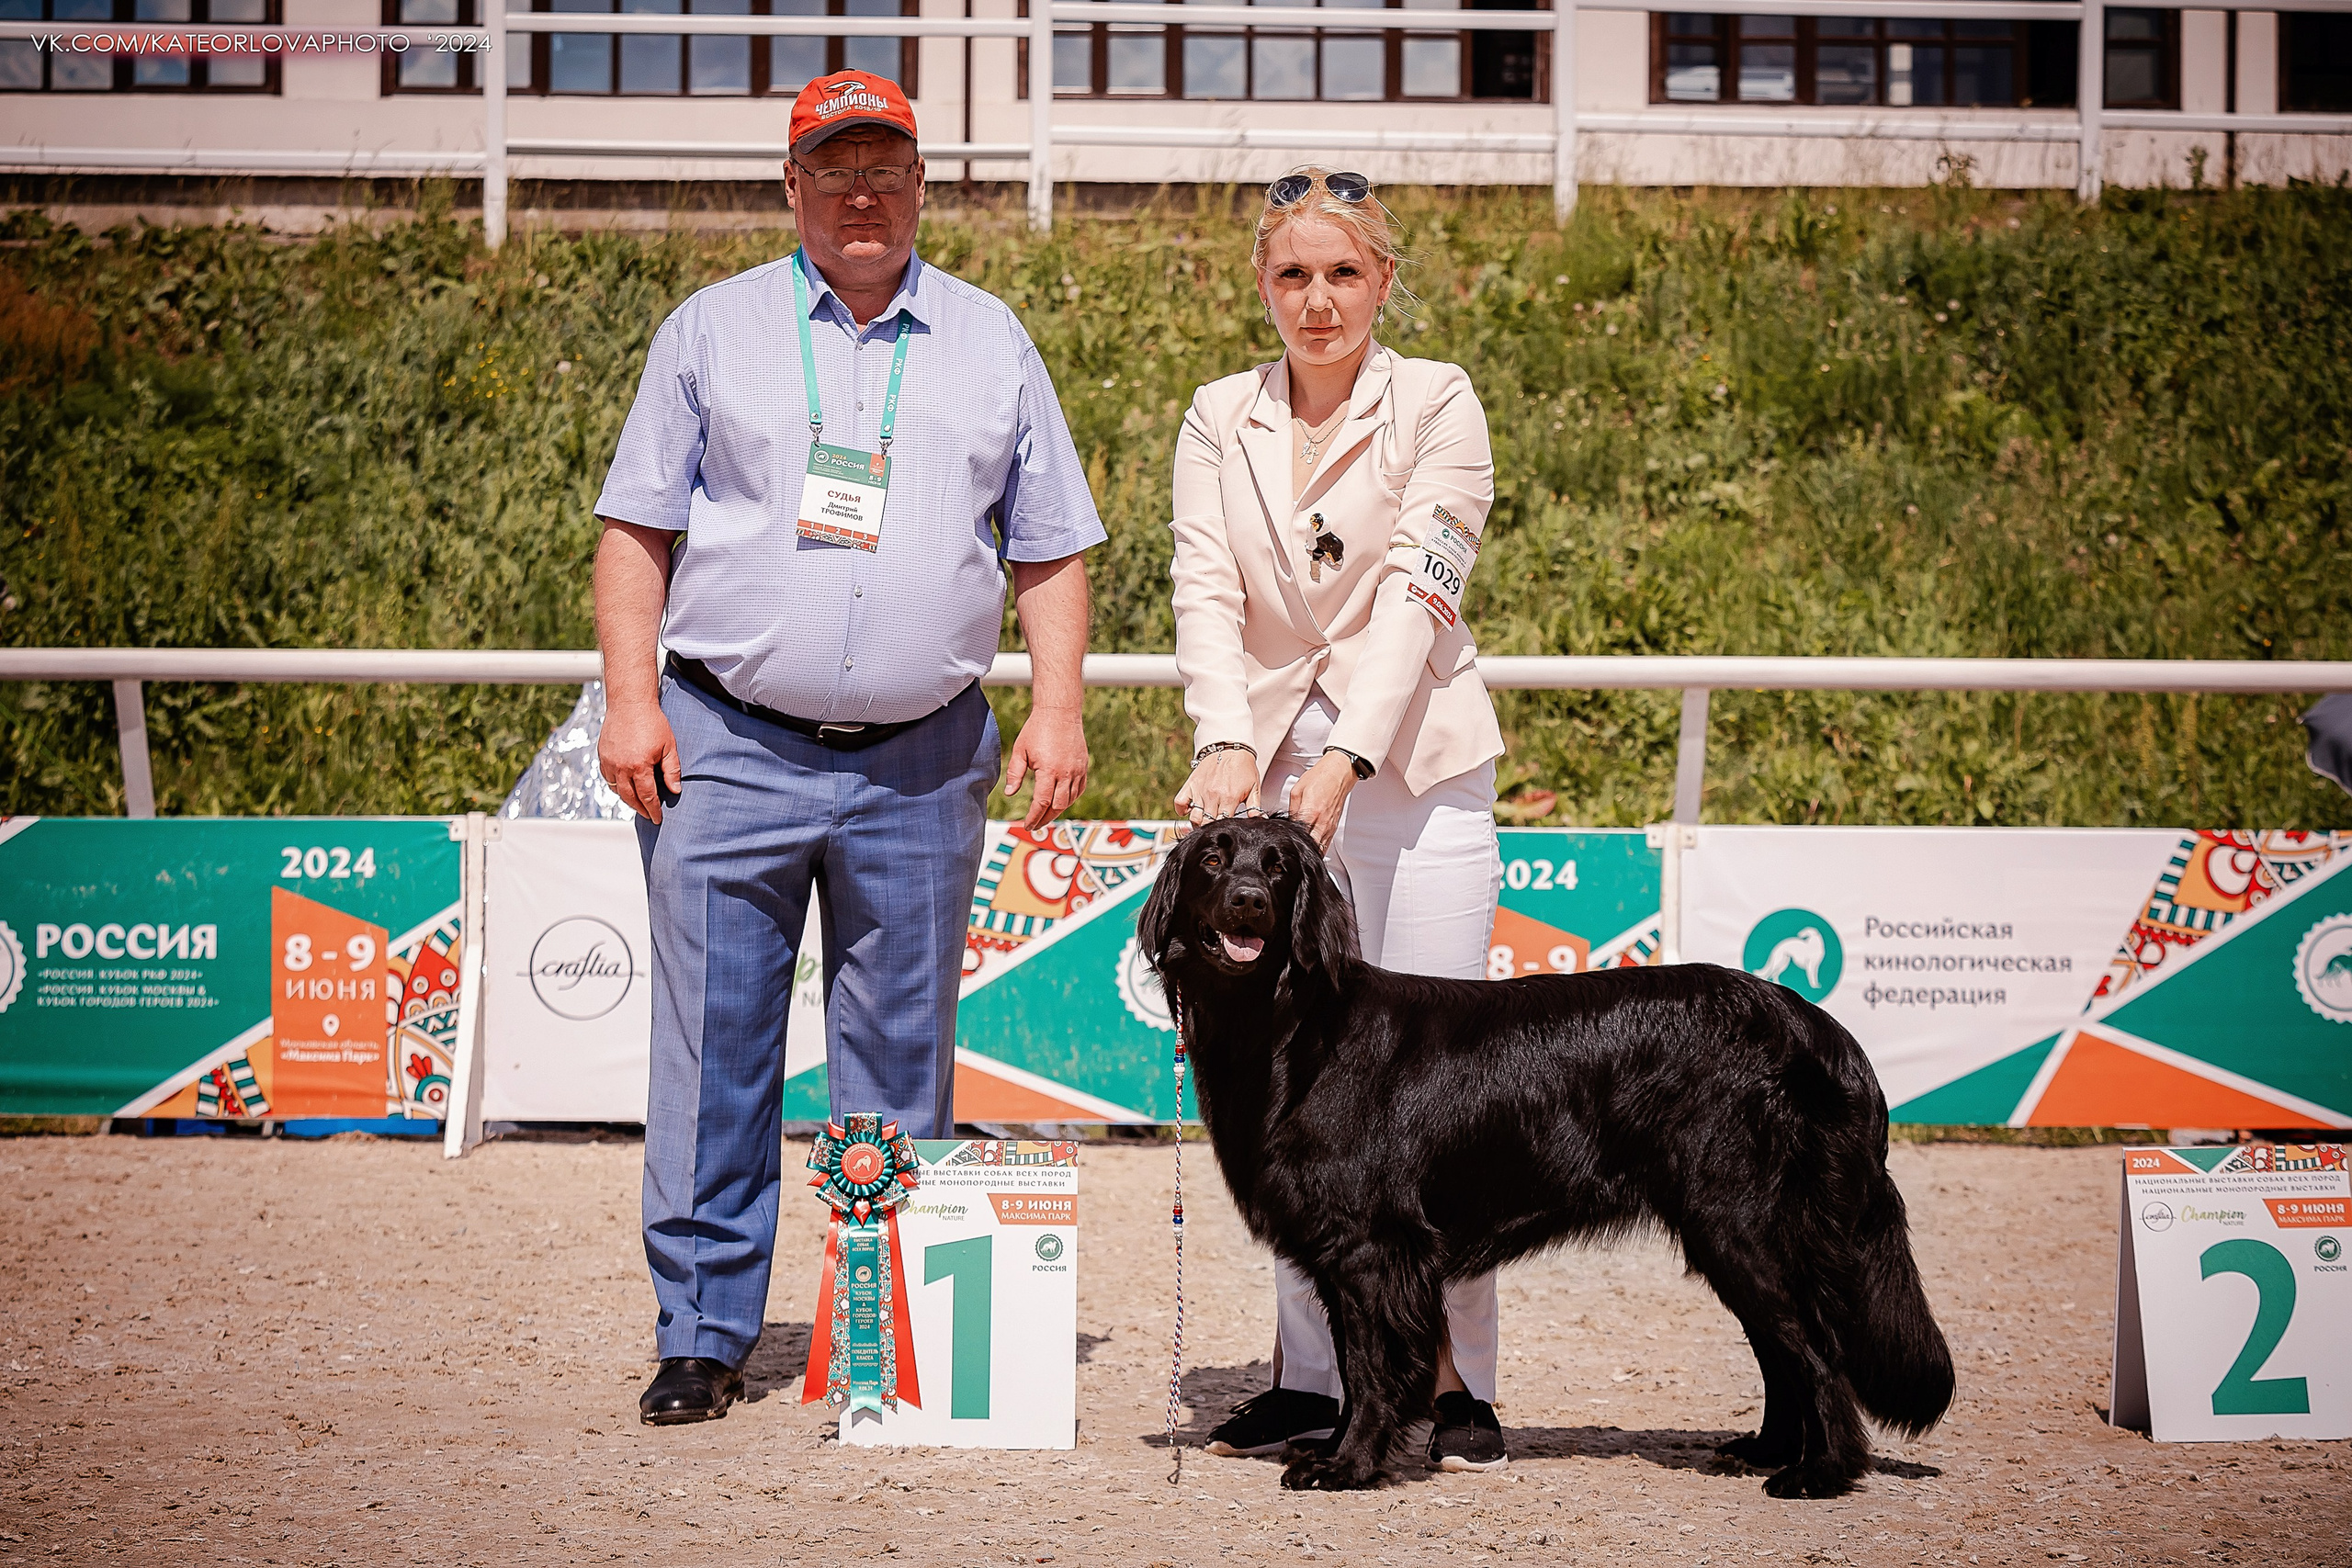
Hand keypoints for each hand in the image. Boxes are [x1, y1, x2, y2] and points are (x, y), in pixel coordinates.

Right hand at [600, 697, 681, 823]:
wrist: (630, 703)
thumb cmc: (652, 721)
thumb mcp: (669, 746)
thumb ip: (672, 770)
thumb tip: (675, 790)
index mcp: (639, 766)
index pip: (647, 797)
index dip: (653, 810)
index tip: (657, 819)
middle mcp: (621, 767)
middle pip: (630, 797)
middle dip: (640, 809)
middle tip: (649, 815)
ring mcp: (609, 762)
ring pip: (617, 790)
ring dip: (628, 799)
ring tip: (638, 804)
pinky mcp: (602, 756)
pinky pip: (608, 778)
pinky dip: (617, 786)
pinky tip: (625, 787)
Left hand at [1005, 706, 1088, 829]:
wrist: (1060, 713)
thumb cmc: (1037, 729)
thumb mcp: (1020, 751)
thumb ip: (1014, 774)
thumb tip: (1009, 793)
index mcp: (1048, 770)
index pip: (1041, 803)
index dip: (1033, 817)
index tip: (1027, 824)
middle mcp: (1065, 773)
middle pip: (1057, 806)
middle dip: (1045, 818)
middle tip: (1035, 824)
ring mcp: (1077, 771)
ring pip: (1069, 800)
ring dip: (1057, 810)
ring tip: (1045, 815)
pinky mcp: (1083, 767)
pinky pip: (1079, 790)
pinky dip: (1070, 799)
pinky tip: (1060, 802)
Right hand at [1173, 748, 1261, 823]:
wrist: (1230, 747)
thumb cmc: (1243, 767)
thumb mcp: (1254, 788)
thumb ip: (1255, 808)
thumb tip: (1259, 821)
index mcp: (1229, 799)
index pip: (1222, 824)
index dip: (1223, 830)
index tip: (1225, 830)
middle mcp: (1213, 796)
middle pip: (1207, 824)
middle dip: (1210, 830)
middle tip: (1214, 829)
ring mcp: (1200, 791)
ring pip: (1194, 817)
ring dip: (1198, 823)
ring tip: (1204, 822)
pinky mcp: (1191, 784)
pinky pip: (1180, 802)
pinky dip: (1182, 810)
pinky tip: (1190, 810)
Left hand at [1287, 751, 1357, 849]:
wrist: (1339, 773)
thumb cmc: (1320, 778)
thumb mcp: (1297, 791)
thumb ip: (1291, 810)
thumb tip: (1287, 824)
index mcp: (1311, 813)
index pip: (1298, 836)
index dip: (1290, 842)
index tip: (1283, 845)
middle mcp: (1322, 822)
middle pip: (1310, 847)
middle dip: (1300, 851)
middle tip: (1291, 853)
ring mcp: (1329, 826)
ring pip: (1320, 849)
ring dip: (1310, 852)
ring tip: (1300, 853)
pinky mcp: (1334, 827)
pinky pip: (1326, 844)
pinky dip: (1318, 848)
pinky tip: (1312, 848)